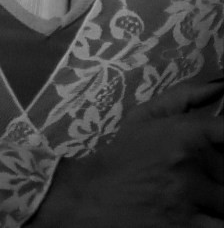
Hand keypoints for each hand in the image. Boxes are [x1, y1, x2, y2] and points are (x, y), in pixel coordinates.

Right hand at [29, 80, 223, 227]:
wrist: (90, 196)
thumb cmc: (122, 156)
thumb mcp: (143, 118)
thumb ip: (184, 97)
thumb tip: (220, 86)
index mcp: (187, 132)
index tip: (219, 149)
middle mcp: (190, 162)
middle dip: (220, 176)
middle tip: (203, 178)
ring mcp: (189, 196)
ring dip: (218, 202)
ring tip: (200, 198)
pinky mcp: (186, 226)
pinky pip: (221, 225)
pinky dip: (216, 221)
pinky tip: (204, 215)